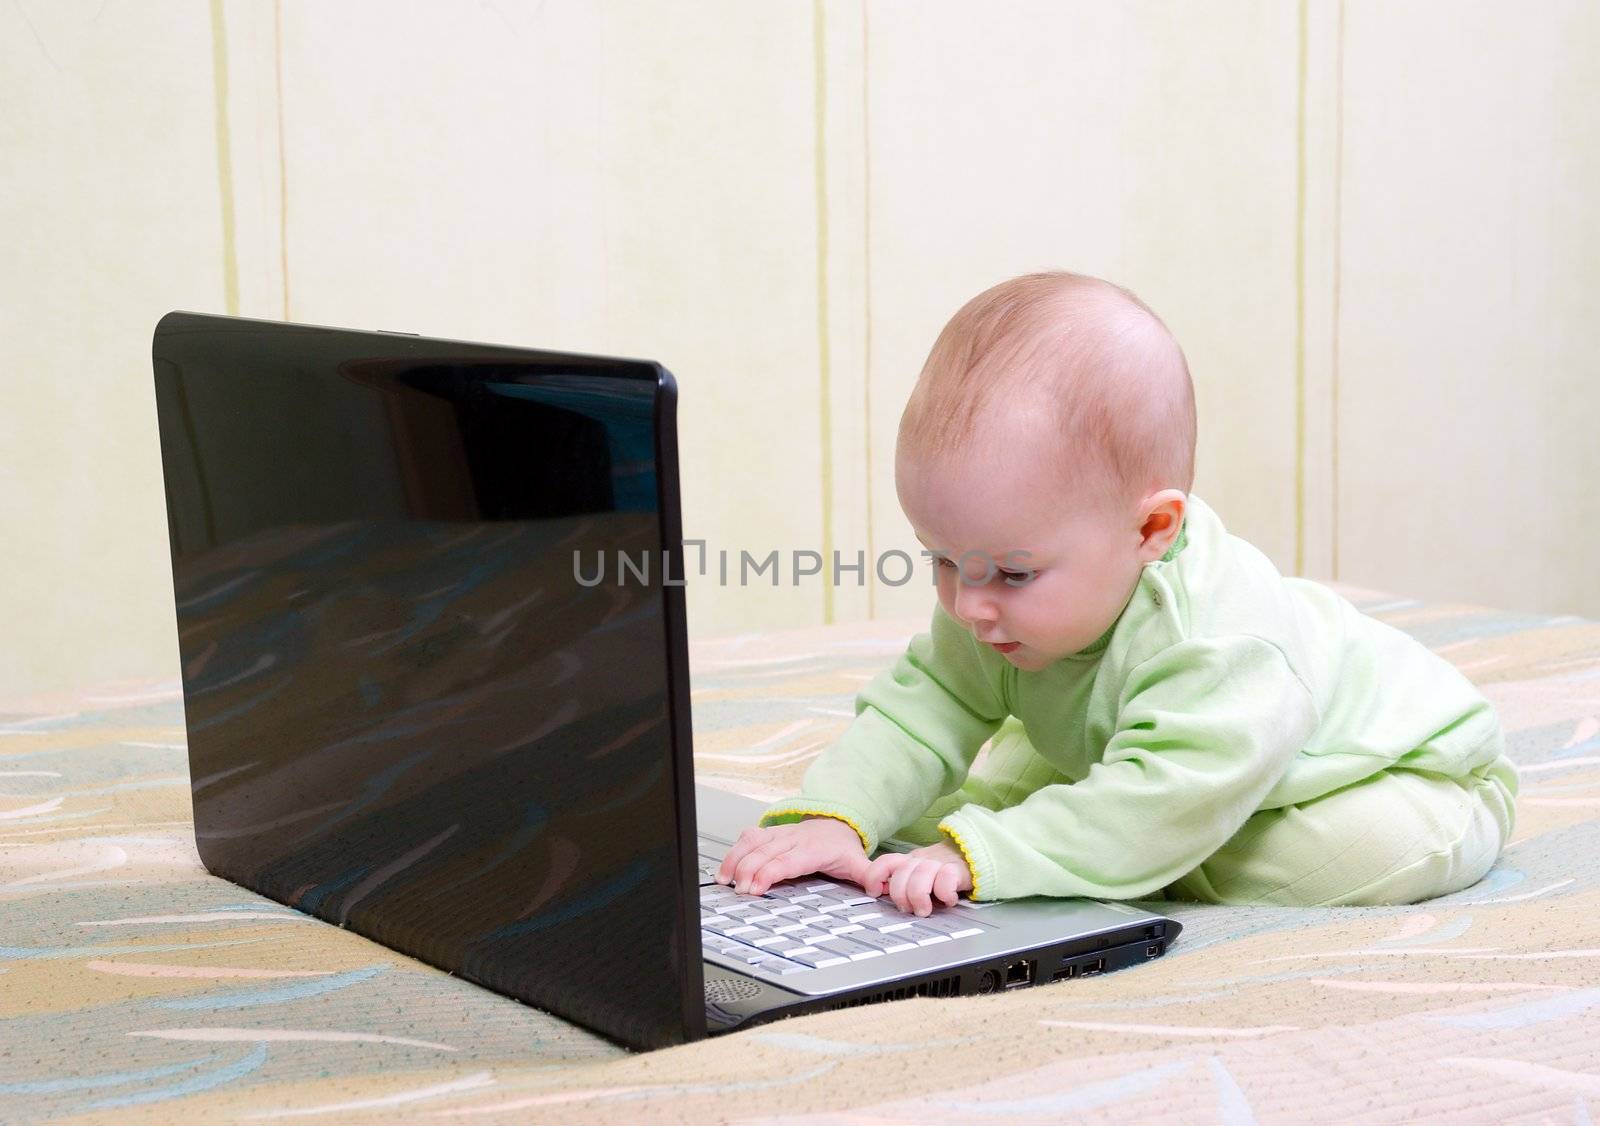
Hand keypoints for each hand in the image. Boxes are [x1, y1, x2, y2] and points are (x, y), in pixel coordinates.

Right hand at [714, 816, 869, 895]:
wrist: (837, 822)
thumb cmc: (841, 846)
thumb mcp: (858, 862)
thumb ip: (868, 875)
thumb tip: (877, 886)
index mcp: (812, 849)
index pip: (786, 861)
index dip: (769, 873)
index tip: (756, 888)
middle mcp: (792, 838)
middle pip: (764, 852)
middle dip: (748, 871)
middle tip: (740, 891)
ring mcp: (778, 834)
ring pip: (752, 842)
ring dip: (736, 860)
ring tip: (725, 880)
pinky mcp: (768, 833)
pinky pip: (747, 838)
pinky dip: (733, 852)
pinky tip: (725, 868)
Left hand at [861, 841, 972, 916]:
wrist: (971, 859)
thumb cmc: (941, 875)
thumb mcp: (917, 878)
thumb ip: (901, 884)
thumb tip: (880, 898)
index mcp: (908, 862)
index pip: (885, 862)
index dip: (875, 876)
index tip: (874, 892)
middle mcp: (921, 861)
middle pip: (902, 872)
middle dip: (900, 895)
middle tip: (908, 909)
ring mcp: (938, 864)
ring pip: (921, 874)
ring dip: (919, 896)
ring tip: (925, 910)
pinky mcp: (957, 870)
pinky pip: (946, 879)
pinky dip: (945, 893)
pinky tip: (947, 900)